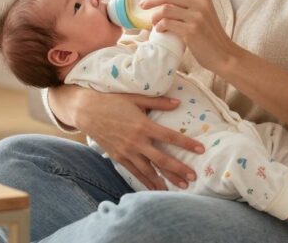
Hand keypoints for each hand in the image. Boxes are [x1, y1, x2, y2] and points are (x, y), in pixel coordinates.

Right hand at [68, 87, 204, 189]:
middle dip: (179, 170)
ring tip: (178, 188)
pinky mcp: (118, 157)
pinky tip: (155, 188)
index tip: (201, 150)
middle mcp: (136, 141)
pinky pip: (135, 172)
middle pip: (162, 159)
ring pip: (149, 171)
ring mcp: (127, 152)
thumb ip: (158, 102)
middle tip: (193, 178)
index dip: (186, 143)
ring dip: (164, 180)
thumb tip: (178, 103)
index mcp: (143, 125)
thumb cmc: (111, 101)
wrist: (86, 110)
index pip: (170, 137)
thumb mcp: (135, 98)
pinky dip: (146, 181)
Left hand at [141, 0, 242, 74]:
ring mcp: (197, 17)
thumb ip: (190, 3)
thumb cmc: (210, 35)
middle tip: (143, 5)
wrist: (224, 55)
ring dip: (154, 16)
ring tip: (154, 22)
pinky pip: (167, 23)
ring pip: (165, 9)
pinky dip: (159, 26)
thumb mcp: (204, 13)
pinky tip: (160, 30)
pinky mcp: (192, 31)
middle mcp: (201, 3)